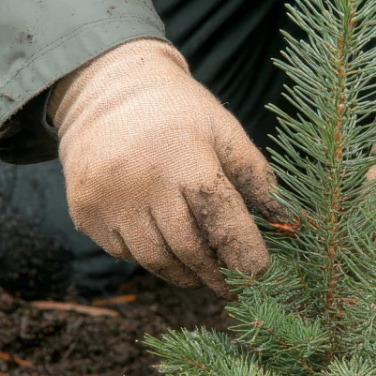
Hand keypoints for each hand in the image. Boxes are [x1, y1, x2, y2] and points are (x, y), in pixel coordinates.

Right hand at [51, 39, 283, 297]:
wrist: (105, 88)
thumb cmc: (180, 114)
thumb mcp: (225, 132)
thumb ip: (258, 179)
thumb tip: (290, 225)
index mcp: (184, 156)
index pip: (220, 219)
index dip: (244, 254)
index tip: (261, 276)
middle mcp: (140, 181)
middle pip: (188, 249)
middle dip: (216, 275)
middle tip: (234, 288)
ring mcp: (107, 200)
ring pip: (154, 260)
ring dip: (184, 273)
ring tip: (202, 272)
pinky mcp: (85, 212)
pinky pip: (125, 253)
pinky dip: (149, 255)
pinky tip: (161, 238)